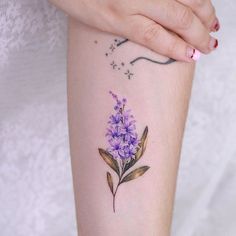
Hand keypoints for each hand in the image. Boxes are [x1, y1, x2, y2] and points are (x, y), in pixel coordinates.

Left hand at [50, 0, 219, 61]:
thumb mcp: (100, 23)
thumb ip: (128, 28)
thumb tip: (155, 37)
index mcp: (119, 18)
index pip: (157, 37)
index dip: (178, 48)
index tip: (194, 57)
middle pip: (177, 17)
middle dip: (198, 32)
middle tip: (210, 44)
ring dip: (204, 11)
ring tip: (213, 25)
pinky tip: (202, 2)